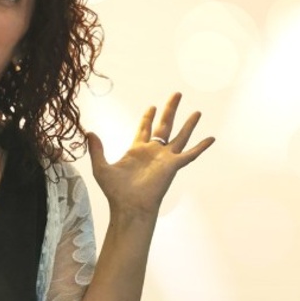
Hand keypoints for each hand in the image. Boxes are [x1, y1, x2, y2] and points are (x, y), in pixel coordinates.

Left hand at [85, 92, 213, 219]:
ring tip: (197, 112)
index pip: (145, 128)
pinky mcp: (173, 166)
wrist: (129, 207)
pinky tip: (211, 138)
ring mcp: (165, 158)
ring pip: (180, 136)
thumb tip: (88, 132)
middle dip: (170, 109)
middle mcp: (153, 152)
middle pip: (164, 125)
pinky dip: (201, 147)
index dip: (148, 117)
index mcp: (137, 150)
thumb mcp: (101, 167)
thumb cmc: (115, 192)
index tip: (152, 106)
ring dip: (188, 124)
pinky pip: (190, 154)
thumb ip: (96, 149)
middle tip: (176, 94)